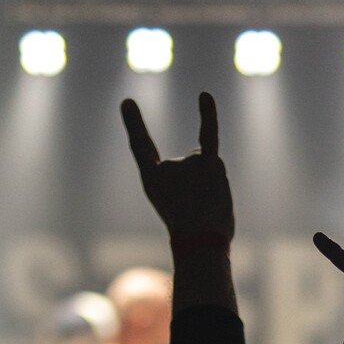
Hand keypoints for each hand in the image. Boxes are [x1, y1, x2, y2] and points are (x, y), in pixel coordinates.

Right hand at [121, 92, 233, 240]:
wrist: (200, 247)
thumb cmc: (193, 237)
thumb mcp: (184, 212)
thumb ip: (193, 182)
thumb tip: (207, 155)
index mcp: (152, 180)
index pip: (142, 149)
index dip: (135, 127)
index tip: (127, 102)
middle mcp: (166, 169)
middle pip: (194, 163)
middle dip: (205, 185)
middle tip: (200, 212)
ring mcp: (185, 166)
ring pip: (208, 163)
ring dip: (216, 182)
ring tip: (212, 206)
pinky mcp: (206, 167)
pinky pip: (208, 136)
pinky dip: (208, 116)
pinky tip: (204, 96)